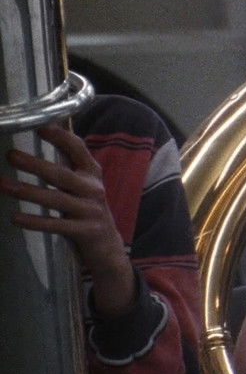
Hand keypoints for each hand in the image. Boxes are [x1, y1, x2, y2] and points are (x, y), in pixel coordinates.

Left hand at [0, 124, 134, 314]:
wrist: (107, 247)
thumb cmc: (86, 211)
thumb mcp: (82, 186)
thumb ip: (66, 168)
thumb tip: (39, 143)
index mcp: (92, 174)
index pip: (78, 149)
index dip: (60, 137)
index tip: (40, 126)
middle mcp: (94, 190)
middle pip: (61, 175)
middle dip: (35, 165)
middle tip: (10, 156)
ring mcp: (90, 211)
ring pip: (55, 200)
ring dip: (27, 191)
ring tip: (3, 185)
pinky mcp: (85, 231)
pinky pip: (56, 225)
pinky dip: (35, 221)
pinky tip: (15, 217)